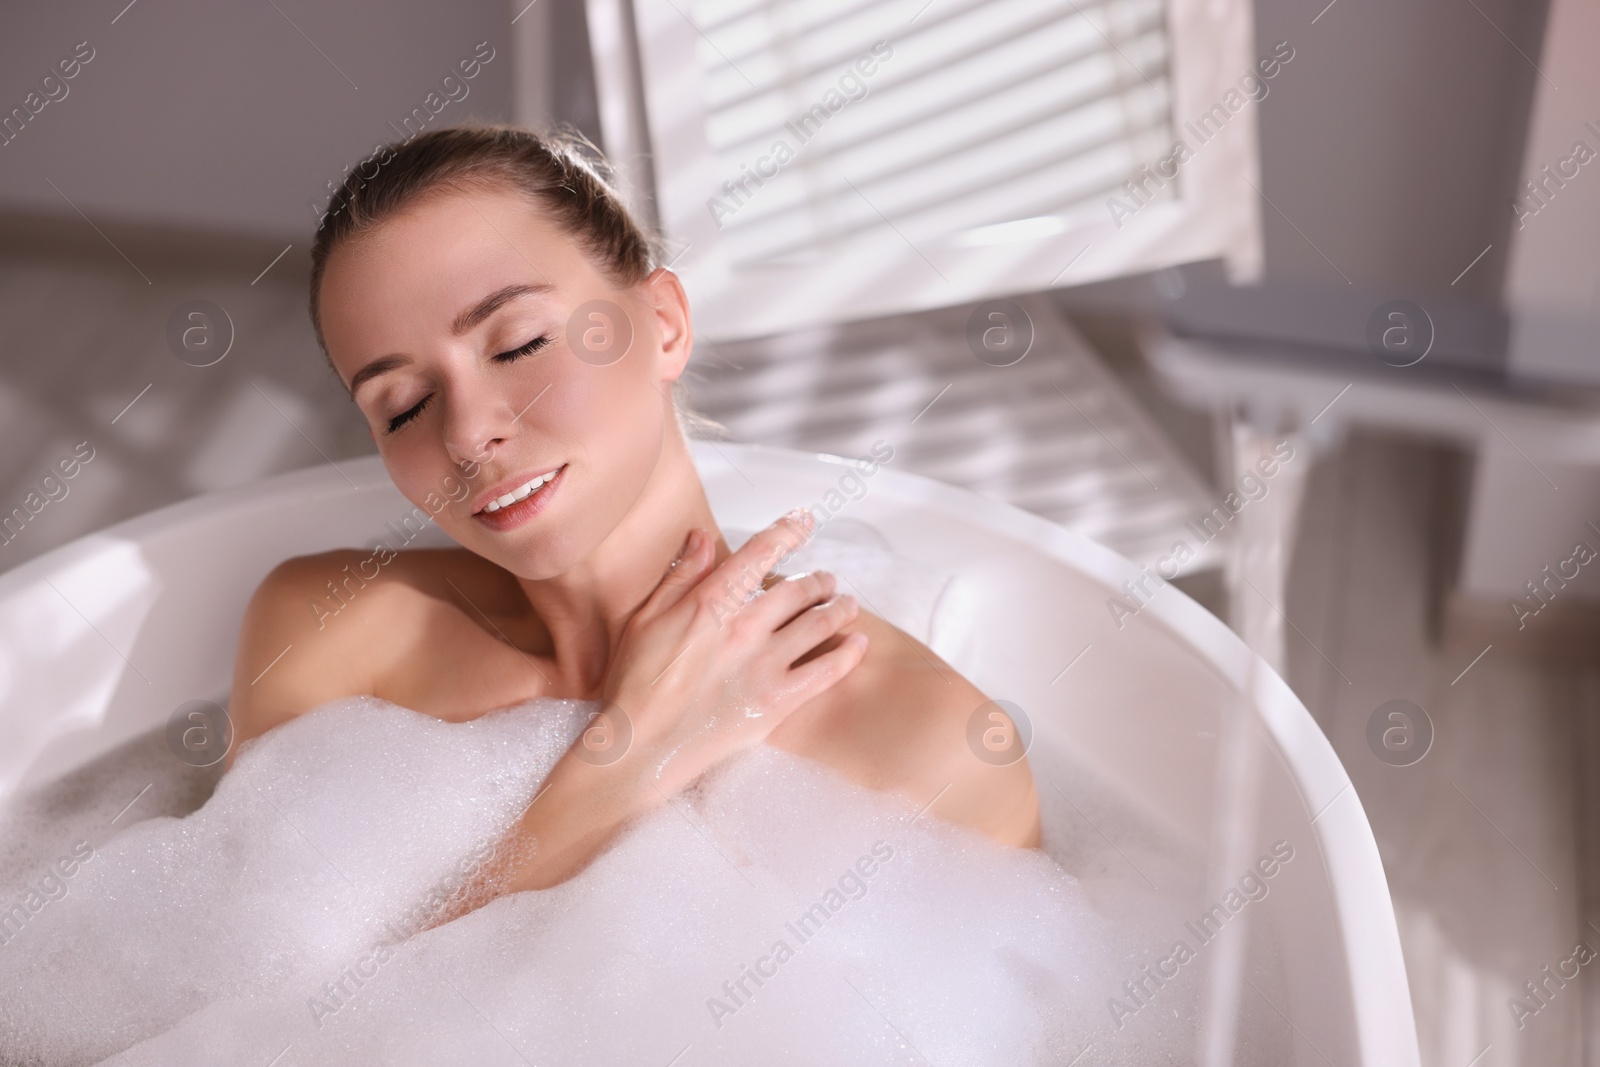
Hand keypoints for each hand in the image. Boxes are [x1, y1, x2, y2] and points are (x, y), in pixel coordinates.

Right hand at [597, 509, 867, 797]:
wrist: (641, 748)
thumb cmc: (635, 684)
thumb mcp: (644, 620)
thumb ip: (679, 576)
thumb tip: (701, 537)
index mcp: (710, 604)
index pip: (760, 554)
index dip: (788, 532)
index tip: (804, 522)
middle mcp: (744, 628)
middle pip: (798, 589)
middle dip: (819, 580)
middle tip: (828, 581)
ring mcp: (764, 664)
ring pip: (819, 623)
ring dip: (840, 608)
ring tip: (848, 605)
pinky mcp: (778, 701)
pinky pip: (827, 670)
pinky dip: (849, 653)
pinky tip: (858, 643)